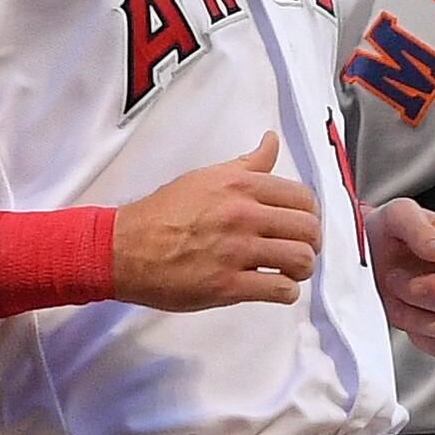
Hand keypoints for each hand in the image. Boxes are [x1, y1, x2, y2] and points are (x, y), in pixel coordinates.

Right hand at [108, 137, 319, 311]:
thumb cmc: (161, 214)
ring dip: (302, 269)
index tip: (302, 225)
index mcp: (240, 186)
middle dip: (310, 243)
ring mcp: (237, 251)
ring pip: (301, 260)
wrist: (124, 248)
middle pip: (308, 229)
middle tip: (299, 250)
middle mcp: (243, 215)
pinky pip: (280, 290)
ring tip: (289, 271)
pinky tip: (274, 288)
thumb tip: (270, 142)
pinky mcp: (228, 285)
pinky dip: (285, 292)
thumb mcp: (205, 177)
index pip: (302, 198)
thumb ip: (246, 165)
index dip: (310, 215)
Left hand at [367, 199, 434, 358]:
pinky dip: (419, 336)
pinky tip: (405, 314)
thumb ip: (419, 227)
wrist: (368, 253)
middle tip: (393, 279)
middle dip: (416, 298)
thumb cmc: (388, 230)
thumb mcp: (397, 214)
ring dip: (414, 318)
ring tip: (395, 297)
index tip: (406, 278)